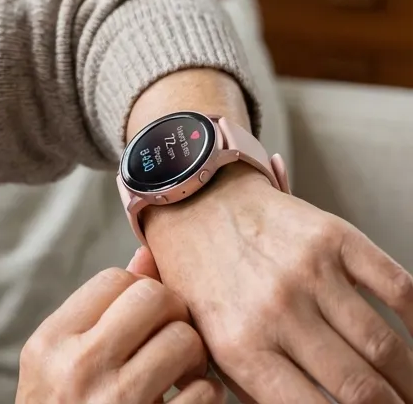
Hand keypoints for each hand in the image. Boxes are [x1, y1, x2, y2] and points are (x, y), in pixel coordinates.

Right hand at [16, 261, 226, 403]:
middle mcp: (80, 369)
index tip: (141, 320)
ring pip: (185, 341)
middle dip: (173, 314)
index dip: (138, 293)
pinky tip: (187, 403)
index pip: (114, 280)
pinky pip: (206, 395)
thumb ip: (99, 311)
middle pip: (154, 298)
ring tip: (181, 373)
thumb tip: (147, 255)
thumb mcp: (58, 363)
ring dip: (194, 357)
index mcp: (51, 343)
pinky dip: (207, 396)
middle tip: (169, 339)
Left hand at [145, 165, 412, 403]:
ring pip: (384, 346)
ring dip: (408, 378)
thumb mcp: (207, 342)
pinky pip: (398, 288)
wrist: (196, 203)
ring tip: (409, 388)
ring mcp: (307, 272)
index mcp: (240, 346)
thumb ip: (253, 387)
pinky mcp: (333, 237)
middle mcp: (276, 311)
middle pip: (361, 387)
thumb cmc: (203, 275)